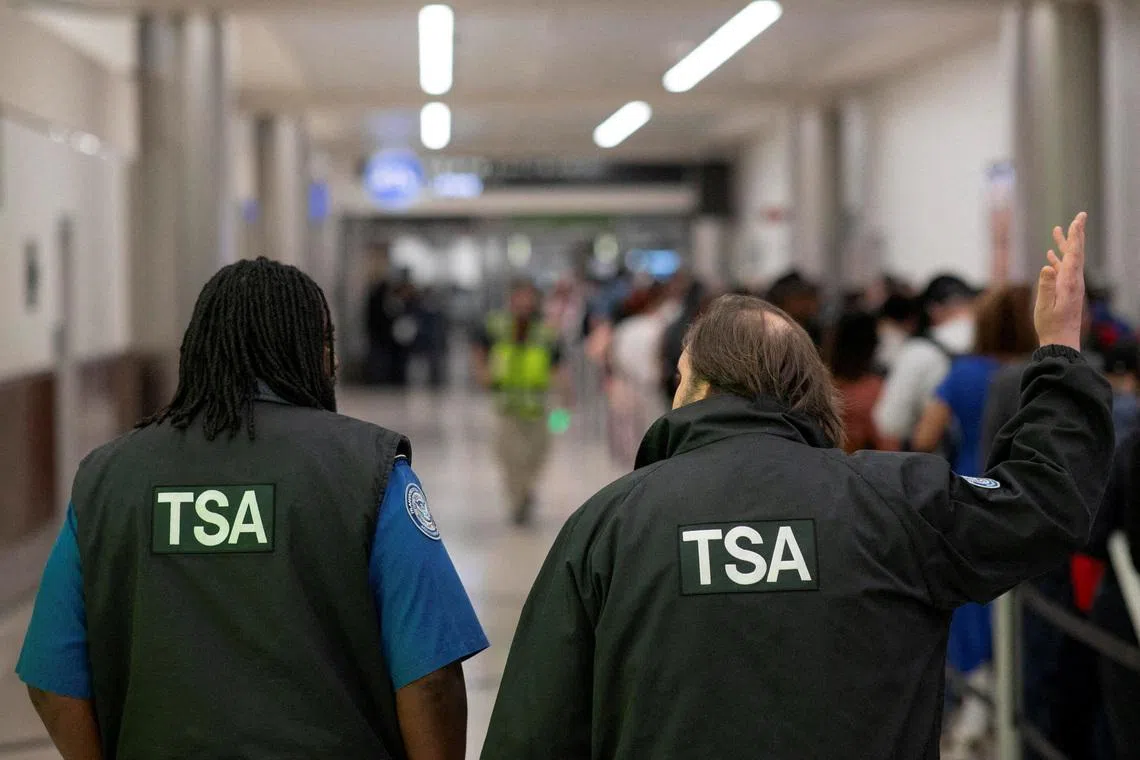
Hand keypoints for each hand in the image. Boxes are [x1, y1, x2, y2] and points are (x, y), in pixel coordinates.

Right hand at [1034, 212, 1086, 350]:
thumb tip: (1047, 266)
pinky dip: (1057, 260)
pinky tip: (1050, 256)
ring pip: (1069, 260)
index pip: (1074, 254)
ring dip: (1064, 245)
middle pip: (1076, 253)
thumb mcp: (1045, 307)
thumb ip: (1046, 286)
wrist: (1061, 341)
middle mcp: (1073, 281)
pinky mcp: (1065, 291)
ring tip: (1057, 230)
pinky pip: (1062, 271)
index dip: (1075, 236)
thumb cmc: (1051, 325)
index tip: (1077, 220)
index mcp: (1069, 282)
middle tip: (1078, 216)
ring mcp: (1070, 286)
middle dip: (1075, 234)